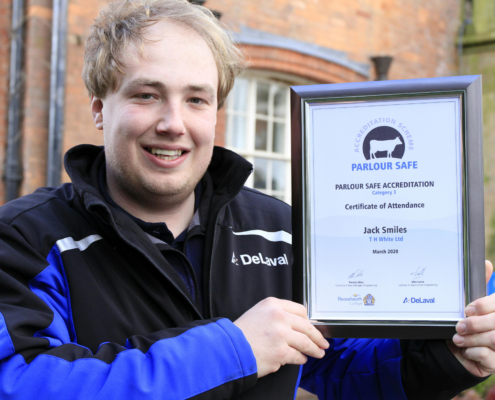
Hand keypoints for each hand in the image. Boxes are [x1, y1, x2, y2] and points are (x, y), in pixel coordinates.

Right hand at [234, 297, 328, 377]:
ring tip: (318, 353)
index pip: (300, 310)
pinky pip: (298, 356)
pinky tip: (302, 359)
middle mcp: (279, 316)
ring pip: (306, 342)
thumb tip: (297, 325)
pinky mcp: (281, 352)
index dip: (309, 321)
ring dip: (314, 349)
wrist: (229, 349)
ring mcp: (281, 335)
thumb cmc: (242, 333)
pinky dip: (301, 359)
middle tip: (323, 343)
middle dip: (318, 337)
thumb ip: (276, 314)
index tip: (312, 327)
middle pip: (307, 326)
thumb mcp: (258, 312)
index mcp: (273, 304)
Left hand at [448, 260, 494, 376]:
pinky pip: (490, 357)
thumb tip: (487, 264)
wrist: (453, 351)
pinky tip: (466, 351)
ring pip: (494, 339)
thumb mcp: (468, 305)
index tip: (467, 309)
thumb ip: (477, 287)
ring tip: (458, 338)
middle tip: (459, 326)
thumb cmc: (464, 325)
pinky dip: (474, 352)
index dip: (483, 306)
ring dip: (472, 339)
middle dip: (476, 324)